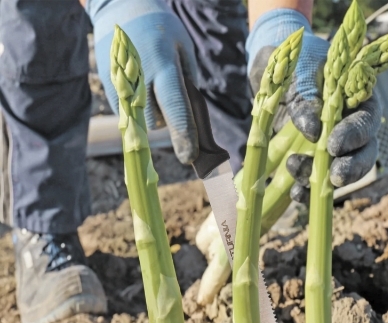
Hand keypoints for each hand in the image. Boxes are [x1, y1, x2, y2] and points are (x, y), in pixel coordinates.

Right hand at [86, 0, 198, 163]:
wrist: (120, 11)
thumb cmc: (161, 31)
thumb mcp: (183, 49)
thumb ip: (188, 85)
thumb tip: (191, 120)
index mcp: (163, 65)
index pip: (175, 107)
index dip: (184, 134)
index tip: (190, 156)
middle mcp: (139, 78)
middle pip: (157, 122)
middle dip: (168, 120)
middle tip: (170, 97)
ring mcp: (120, 85)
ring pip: (143, 122)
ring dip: (154, 114)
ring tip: (153, 85)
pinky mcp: (110, 90)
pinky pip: (131, 114)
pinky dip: (140, 108)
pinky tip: (140, 85)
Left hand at [246, 9, 380, 201]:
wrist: (273, 70)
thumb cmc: (291, 65)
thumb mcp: (298, 74)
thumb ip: (307, 100)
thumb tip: (314, 132)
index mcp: (355, 100)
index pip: (366, 121)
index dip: (354, 135)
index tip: (332, 144)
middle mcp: (348, 127)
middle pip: (363, 153)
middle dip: (350, 167)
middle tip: (335, 177)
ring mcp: (329, 147)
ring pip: (339, 171)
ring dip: (321, 178)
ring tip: (294, 167)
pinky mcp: (310, 161)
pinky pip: (315, 183)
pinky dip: (307, 192)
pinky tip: (296, 194)